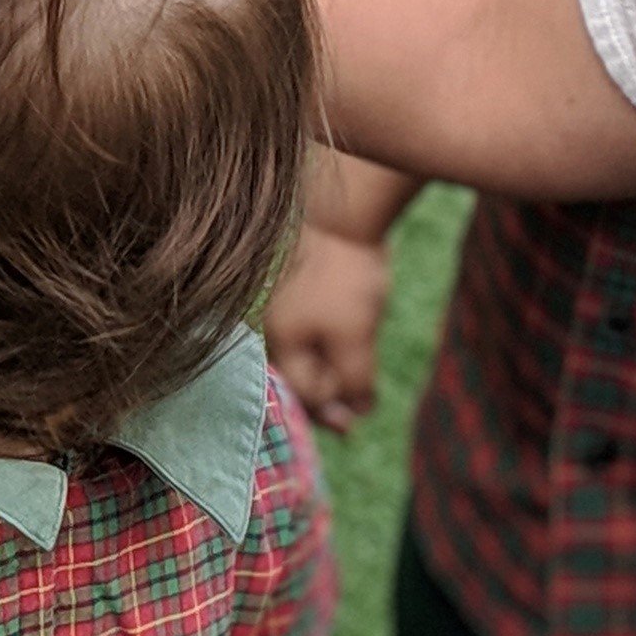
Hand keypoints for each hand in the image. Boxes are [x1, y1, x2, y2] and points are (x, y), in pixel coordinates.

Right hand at [266, 222, 392, 432]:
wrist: (343, 212)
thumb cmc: (344, 277)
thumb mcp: (354, 338)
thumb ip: (351, 381)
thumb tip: (355, 415)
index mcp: (282, 342)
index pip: (301, 395)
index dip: (329, 412)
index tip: (356, 423)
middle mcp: (277, 328)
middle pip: (300, 378)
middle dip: (329, 399)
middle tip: (357, 415)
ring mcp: (288, 308)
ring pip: (308, 355)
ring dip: (333, 374)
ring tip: (358, 387)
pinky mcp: (304, 291)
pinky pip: (314, 332)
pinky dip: (333, 349)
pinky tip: (351, 348)